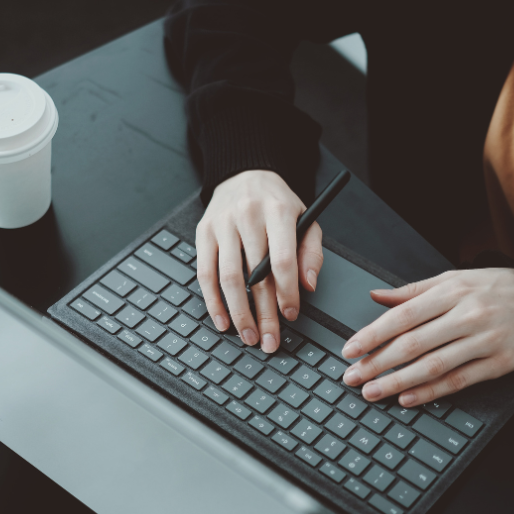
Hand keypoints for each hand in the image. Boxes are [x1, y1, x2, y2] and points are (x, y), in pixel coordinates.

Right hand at [195, 170, 323, 352]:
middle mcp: (247, 216)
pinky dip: (213, 301)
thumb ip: (311, 253)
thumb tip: (307, 286)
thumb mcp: (306, 219)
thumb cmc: (277, 203)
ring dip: (238, 313)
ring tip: (248, 336)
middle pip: (255, 275)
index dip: (286, 292)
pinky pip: (204, 273)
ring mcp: (222, 225)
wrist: (244, 173)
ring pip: (228, 278)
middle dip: (263, 313)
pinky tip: (222, 320)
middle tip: (269, 340)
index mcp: (278, 212)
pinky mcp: (203, 233)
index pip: (281, 260)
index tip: (290, 315)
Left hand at [341, 269, 513, 405]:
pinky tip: (407, 398)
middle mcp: (468, 316)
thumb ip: (410, 292)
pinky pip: (459, 381)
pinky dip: (431, 392)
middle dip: (378, 363)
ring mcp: (485, 341)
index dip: (372, 335)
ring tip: (372, 392)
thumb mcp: (447, 280)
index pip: (402, 317)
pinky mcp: (500, 363)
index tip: (350, 350)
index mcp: (450, 293)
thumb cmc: (484, 288)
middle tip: (353, 377)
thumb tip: (374, 296)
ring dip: (398, 382)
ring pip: (434, 366)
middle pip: (413, 344)